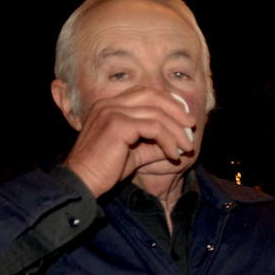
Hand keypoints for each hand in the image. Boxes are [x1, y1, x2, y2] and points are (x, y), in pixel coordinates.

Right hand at [58, 86, 197, 195]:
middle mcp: (109, 104)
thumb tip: (177, 143)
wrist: (83, 181)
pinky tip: (173, 154)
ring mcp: (112, 112)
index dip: (167, 102)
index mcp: (109, 105)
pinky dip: (168, 140)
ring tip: (186, 147)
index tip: (183, 117)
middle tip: (191, 125)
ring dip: (176, 130)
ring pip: (157, 114)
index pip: (144, 93)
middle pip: (152, 95)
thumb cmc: (105, 169)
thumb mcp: (134, 153)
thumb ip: (153, 144)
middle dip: (176, 109)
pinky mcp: (118, 125)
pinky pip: (154, 128)